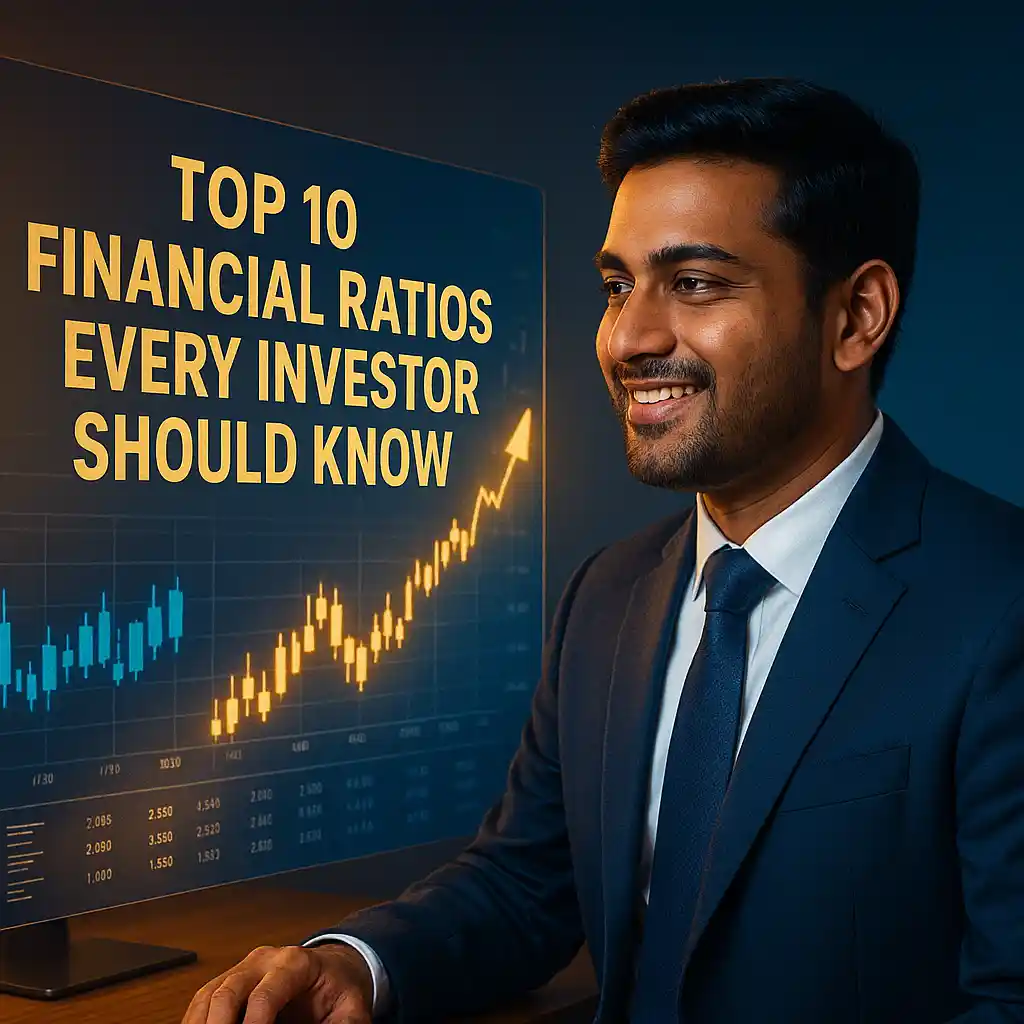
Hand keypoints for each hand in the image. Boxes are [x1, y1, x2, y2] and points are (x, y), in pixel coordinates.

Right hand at [182, 942, 373, 1023]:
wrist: (332, 969)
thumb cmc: (339, 988)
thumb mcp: (352, 1007)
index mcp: (295, 963)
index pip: (266, 994)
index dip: (254, 1023)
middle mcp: (264, 961)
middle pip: (228, 990)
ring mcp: (243, 969)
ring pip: (209, 994)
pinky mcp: (229, 981)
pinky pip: (203, 1000)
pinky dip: (196, 1022)